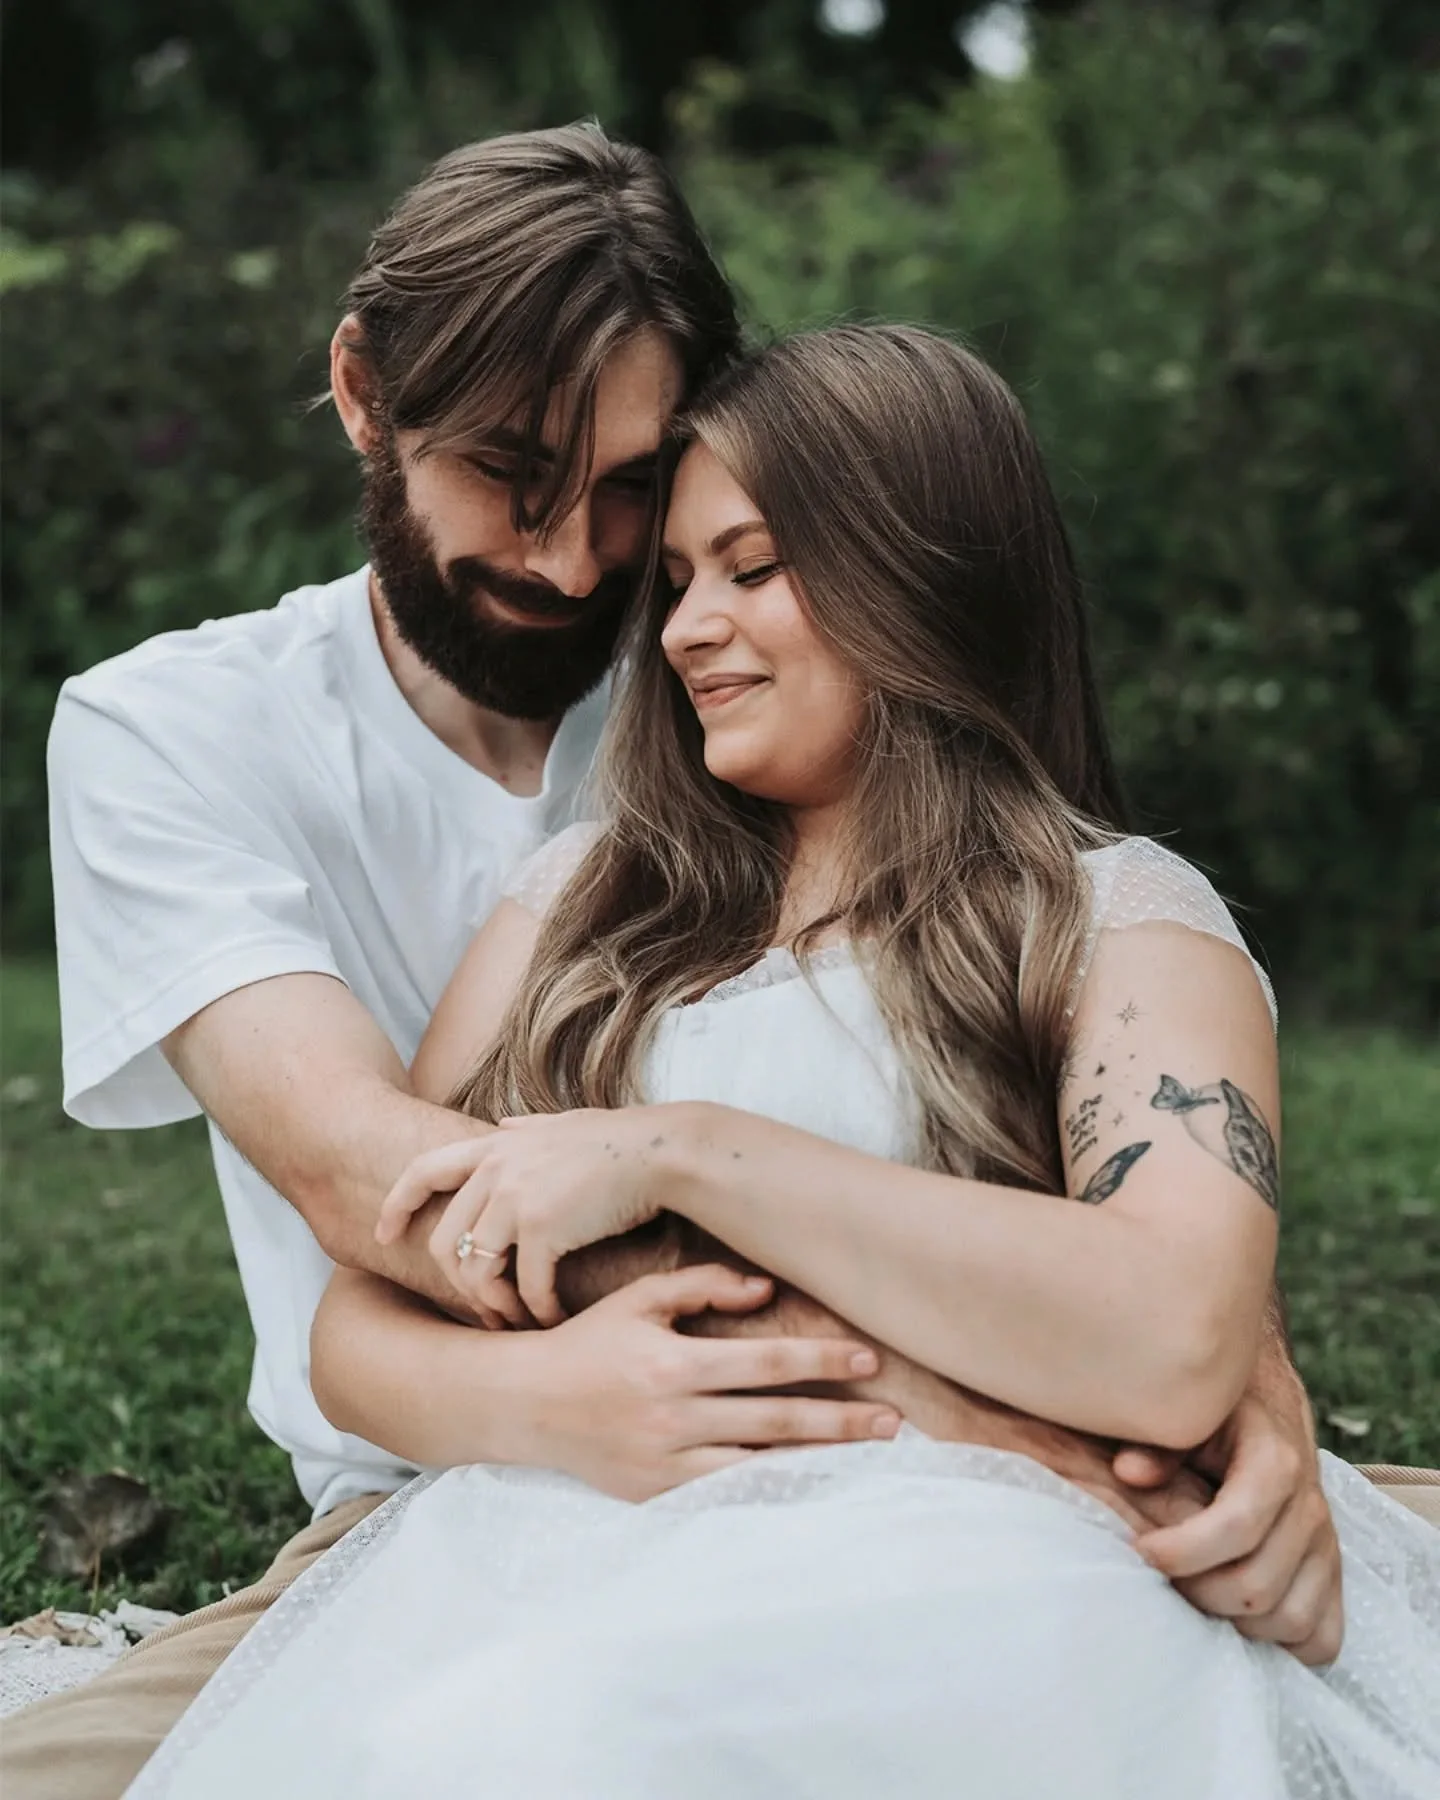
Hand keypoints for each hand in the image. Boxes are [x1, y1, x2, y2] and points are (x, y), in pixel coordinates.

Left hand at [376, 1110, 671, 1327]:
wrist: (662, 1153)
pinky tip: (551, 1320)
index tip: (383, 1233)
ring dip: (494, 1305)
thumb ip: (527, 1130)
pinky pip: (524, 1284)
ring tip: (517, 1322)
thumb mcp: (565, 1124)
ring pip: (476, 1269)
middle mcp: (496, 1169)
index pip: (423, 1171)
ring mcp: (515, 1198)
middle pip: (444, 1239)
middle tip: (483, 1309)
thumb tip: (503, 1126)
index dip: (396, 1204)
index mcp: (496, 1146)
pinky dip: (535, 1310)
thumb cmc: (622, 1142)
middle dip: (456, 1283)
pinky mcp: (542, 1228)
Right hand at [511, 1264, 901, 1500]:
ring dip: (817, 1460)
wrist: (523, 1405)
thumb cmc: (588, 1343)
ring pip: (759, 1466)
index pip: (765, 1363)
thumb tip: (766, 1291)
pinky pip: (725, 1495)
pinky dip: (770, 1490)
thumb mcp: (639, 1300)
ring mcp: (665, 1466)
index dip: (821, 1360)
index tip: (868, 1359)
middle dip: (841, 1421)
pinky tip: (808, 1486)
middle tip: (893, 1421)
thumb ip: (703, 1287)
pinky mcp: (655, 1497)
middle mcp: (673, 1419)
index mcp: (672, 1365)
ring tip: (868, 1459)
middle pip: (776, 1421)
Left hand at [1113, 1379, 1342, 1664]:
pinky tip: (1237, 1620)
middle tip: (1160, 1575)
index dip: (1183, 1551)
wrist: (1261, 1405)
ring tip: (1192, 1593)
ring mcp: (1326, 1547)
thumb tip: (1130, 1472)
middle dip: (1198, 1592)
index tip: (1140, 1549)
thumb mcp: (1183, 1414)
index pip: (1237, 1527)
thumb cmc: (1210, 1414)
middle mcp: (1310, 1509)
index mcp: (1275, 1461)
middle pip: (1258, 1587)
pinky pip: (1322, 1639)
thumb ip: (1157, 1444)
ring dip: (1235, 1623)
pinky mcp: (1331, 1575)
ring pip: (1292, 1621)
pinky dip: (1282, 1645)